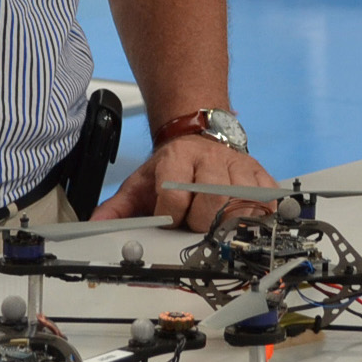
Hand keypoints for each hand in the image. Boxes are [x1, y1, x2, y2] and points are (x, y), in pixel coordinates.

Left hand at [92, 137, 278, 231]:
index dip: (169, 215)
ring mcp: (238, 168)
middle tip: (194, 225)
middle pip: (210, 202)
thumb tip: (95, 226)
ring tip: (216, 224)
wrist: (198, 135)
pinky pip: (265, 203)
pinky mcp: (260, 176)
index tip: (168, 221)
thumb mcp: (140, 181)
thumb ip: (118, 207)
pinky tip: (242, 219)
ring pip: (239, 206)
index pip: (174, 195)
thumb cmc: (172, 166)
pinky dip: (255, 217)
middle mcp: (210, 160)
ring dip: (227, 223)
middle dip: (199, 222)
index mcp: (177, 158)